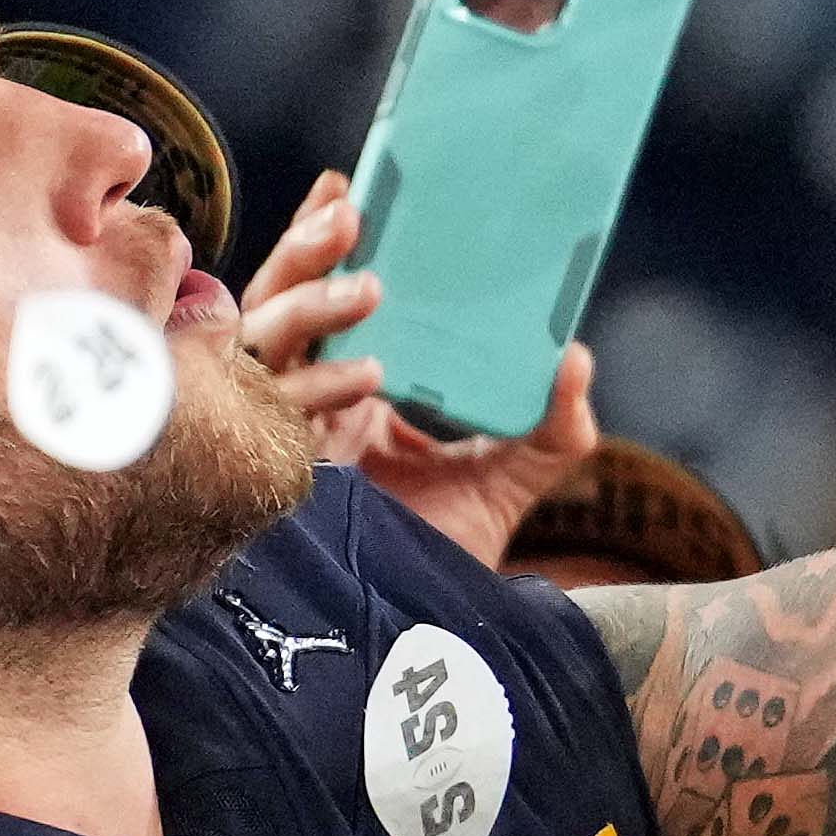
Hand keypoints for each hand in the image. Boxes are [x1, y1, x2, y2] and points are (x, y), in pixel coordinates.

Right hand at [236, 169, 604, 571]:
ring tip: (371, 286)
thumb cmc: (451, 556)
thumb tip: (576, 356)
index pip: (319, 294)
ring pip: (258, 348)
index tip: (347, 185)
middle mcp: (300, 404)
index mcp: (345, 386)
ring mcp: (276, 439)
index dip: (321, 238)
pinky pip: (270, 418)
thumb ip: (555, 426)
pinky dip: (315, 390)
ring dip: (308, 306)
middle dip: (305, 253)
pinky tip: (369, 379)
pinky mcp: (270, 482)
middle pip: (274, 305)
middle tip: (347, 211)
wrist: (429, 649)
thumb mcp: (515, 480)